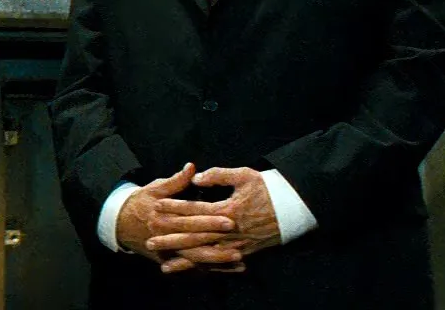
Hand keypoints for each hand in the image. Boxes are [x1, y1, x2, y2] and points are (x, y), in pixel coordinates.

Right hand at [116, 163, 241, 273]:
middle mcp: (165, 236)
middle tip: (239, 239)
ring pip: (195, 259)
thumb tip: (192, 167)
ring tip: (240, 259)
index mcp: (163, 217)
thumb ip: (176, 181)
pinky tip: (229, 270)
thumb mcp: (155, 188)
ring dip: (218, 260)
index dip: (209, 220)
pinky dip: (211, 270)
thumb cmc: (140, 202)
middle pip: (195, 241)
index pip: (190, 220)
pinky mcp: (169, 260)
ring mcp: (167, 251)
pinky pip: (192, 268)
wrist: (119, 224)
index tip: (229, 219)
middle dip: (217, 240)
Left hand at [150, 166, 282, 273]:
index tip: (156, 206)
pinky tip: (188, 270)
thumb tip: (196, 176)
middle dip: (170, 239)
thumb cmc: (268, 189)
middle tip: (149, 240)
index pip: (194, 209)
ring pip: (204, 254)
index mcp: (227, 210)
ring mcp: (236, 244)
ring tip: (163, 262)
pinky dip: (202, 267)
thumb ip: (218, 175)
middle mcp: (229, 230)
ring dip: (183, 258)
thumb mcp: (244, 176)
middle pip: (194, 236)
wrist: (295, 209)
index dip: (174, 207)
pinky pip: (219, 263)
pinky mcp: (243, 252)